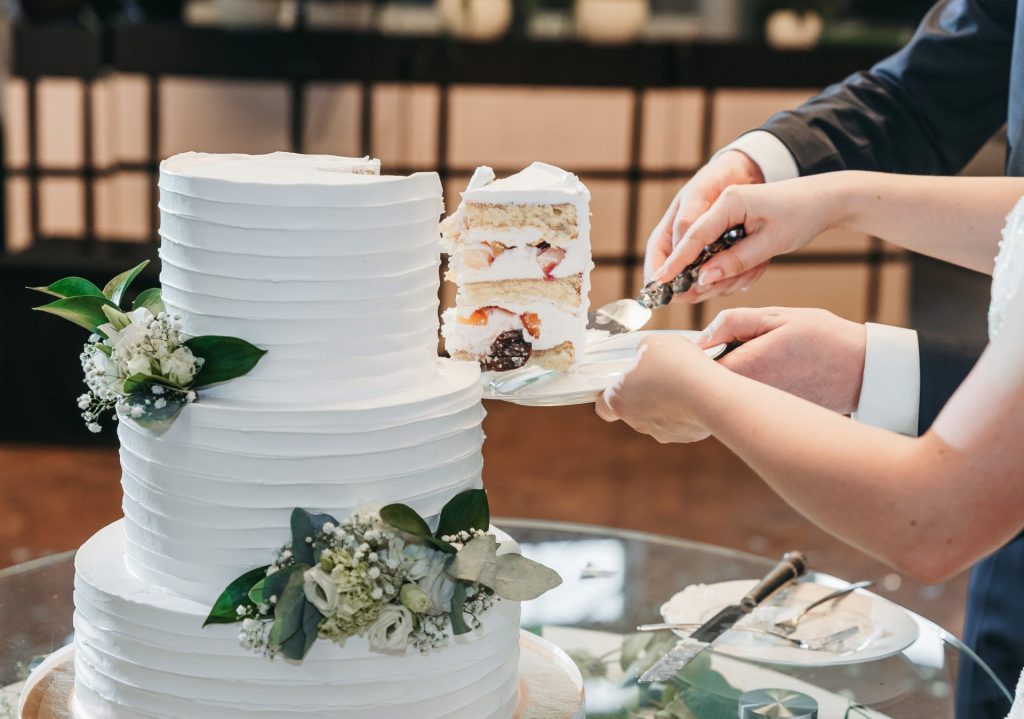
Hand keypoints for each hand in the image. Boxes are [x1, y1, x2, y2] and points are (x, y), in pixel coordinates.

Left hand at [595, 335, 719, 442]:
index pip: (603, 407)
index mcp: (619, 400)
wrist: (708, 392)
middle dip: (645, 394)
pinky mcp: (685, 436)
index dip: (609, 396)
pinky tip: (696, 394)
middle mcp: (636, 421)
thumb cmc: (673, 365)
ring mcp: (661, 432)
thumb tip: (646, 356)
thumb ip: (642, 352)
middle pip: (634, 409)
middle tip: (659, 376)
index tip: (620, 386)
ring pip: (660, 416)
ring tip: (683, 383)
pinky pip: (683, 421)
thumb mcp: (651, 344)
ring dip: (667, 402)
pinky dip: (687, 410)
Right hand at [654, 175, 841, 295]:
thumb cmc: (802, 215)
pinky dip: (732, 269)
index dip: (675, 261)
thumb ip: (734, 262)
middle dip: (700, 275)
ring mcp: (723, 216)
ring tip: (750, 274)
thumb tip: (702, 279)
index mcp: (728, 202)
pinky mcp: (729, 227)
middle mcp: (720, 206)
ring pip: (706, 257)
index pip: (692, 236)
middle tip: (706, 295)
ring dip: (723, 275)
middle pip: (692, 248)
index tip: (660, 281)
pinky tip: (752, 269)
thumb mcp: (771, 243)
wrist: (824, 200)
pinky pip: (719, 255)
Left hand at [699, 307, 866, 413]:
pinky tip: (768, 377)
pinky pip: (743, 406)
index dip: (694, 355)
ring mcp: (758, 413)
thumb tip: (701, 337)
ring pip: (724, 397)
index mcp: (744, 368)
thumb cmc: (825, 340)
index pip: (696, 368)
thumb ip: (734, 322)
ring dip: (726, 381)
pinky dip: (745, 394)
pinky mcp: (769, 420)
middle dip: (707, 370)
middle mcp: (746, 398)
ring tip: (756, 363)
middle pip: (706, 387)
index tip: (705, 343)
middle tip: (726, 349)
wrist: (865, 374)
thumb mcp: (778, 316)